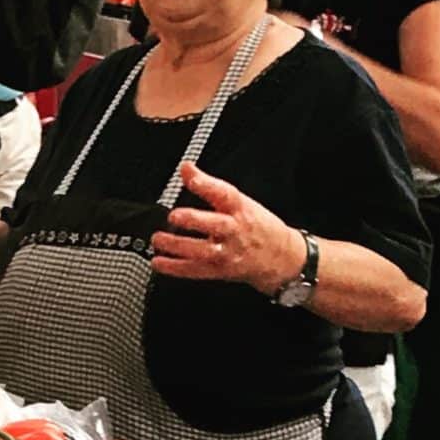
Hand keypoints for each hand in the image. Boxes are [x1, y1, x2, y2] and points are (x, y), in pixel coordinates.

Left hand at [150, 163, 307, 292]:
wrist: (281, 258)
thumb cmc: (258, 226)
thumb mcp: (240, 202)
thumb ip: (210, 186)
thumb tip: (186, 168)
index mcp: (240, 209)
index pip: (224, 193)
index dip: (206, 184)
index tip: (189, 174)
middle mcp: (234, 230)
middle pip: (214, 224)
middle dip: (193, 220)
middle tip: (174, 216)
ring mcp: (227, 252)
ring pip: (201, 250)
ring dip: (176, 245)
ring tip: (158, 239)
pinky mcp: (219, 271)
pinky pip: (194, 270)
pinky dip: (175, 268)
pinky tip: (159, 262)